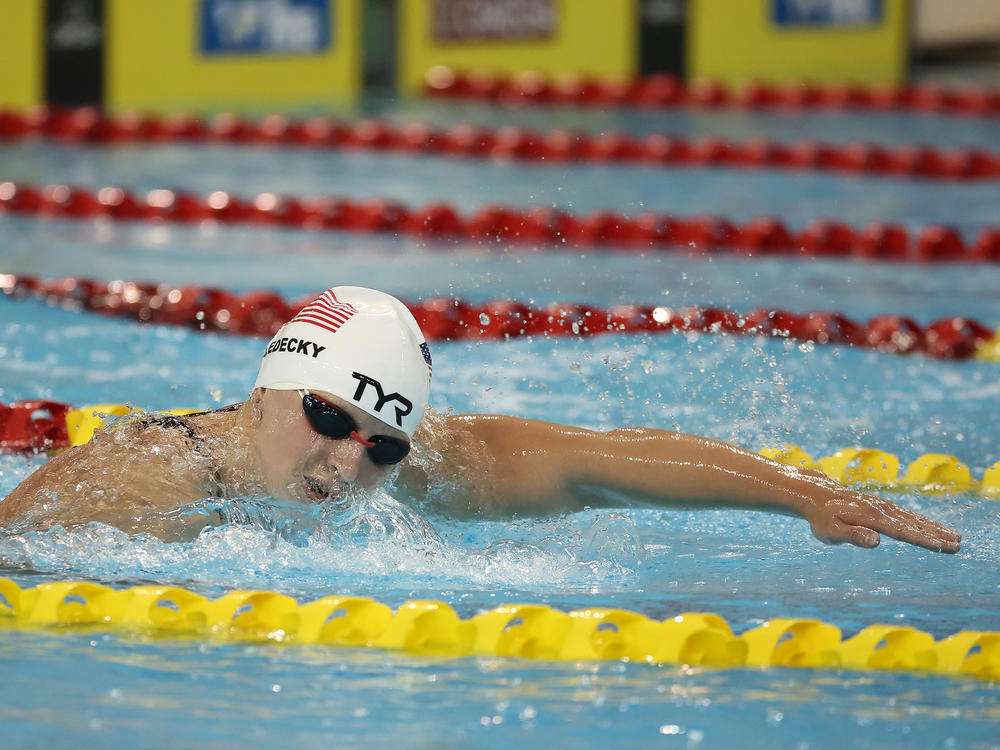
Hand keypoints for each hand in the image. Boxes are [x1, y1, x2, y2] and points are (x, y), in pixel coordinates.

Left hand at [802, 487, 960, 552]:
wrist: (815, 495)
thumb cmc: (821, 517)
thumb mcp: (831, 531)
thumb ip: (854, 536)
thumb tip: (876, 541)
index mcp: (872, 518)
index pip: (903, 532)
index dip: (925, 541)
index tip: (944, 547)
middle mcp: (881, 509)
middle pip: (914, 524)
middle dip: (937, 534)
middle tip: (959, 544)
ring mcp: (882, 506)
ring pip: (913, 518)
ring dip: (934, 527)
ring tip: (955, 537)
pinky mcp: (881, 505)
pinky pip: (906, 514)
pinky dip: (922, 521)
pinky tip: (932, 528)